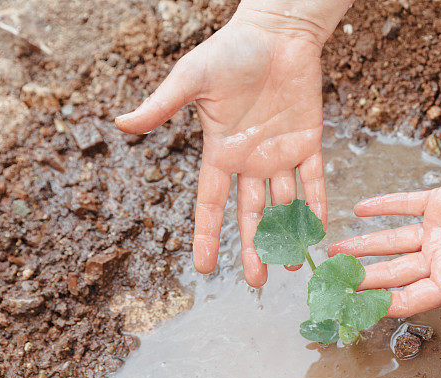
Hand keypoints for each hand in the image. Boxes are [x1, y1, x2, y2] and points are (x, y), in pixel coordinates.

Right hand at [115, 18, 325, 285]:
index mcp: (221, 152)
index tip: (205, 269)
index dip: (208, 236)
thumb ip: (162, 106)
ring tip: (288, 266)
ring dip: (287, 234)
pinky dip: (318, 205)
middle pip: (252, 214)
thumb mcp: (192, 79)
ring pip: (284, 205)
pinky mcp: (310, 142)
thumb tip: (121, 124)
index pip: (212, 203)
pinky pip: (315, 181)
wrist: (277, 32)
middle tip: (257, 282)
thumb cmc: (232, 51)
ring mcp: (281, 154)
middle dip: (254, 247)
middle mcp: (251, 161)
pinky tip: (319, 232)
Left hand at [328, 150, 440, 356]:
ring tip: (336, 248)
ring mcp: (438, 232)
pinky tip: (359, 210)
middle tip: (332, 278)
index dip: (379, 304)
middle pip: (393, 272)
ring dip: (365, 244)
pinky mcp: (438, 203)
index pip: (408, 299)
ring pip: (393, 241)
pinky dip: (382, 207)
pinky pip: (403, 205)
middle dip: (363, 276)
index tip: (351, 307)